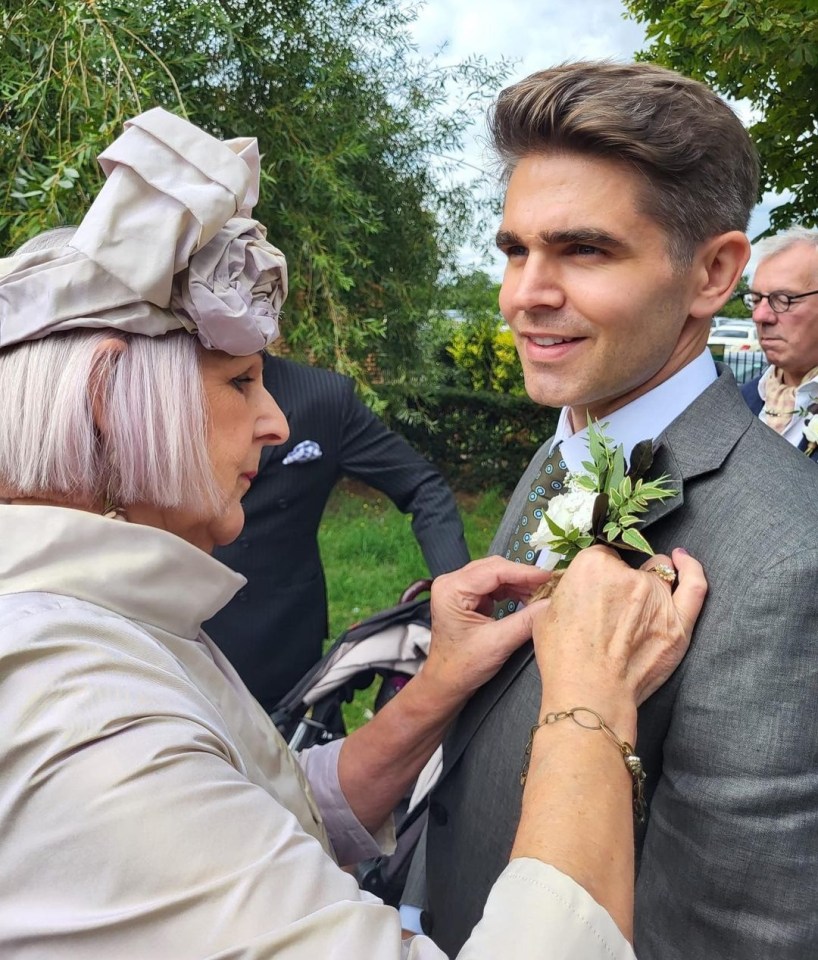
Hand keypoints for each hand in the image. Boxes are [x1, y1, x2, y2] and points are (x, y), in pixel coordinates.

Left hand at [421, 557, 551, 707]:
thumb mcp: (498, 643)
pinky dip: (513, 590)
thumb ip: (526, 621)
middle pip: (495, 569)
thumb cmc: (462, 666)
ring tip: (542, 593)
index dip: (524, 572)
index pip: (494, 570)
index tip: (549, 577)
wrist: (446, 682)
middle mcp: (452, 582)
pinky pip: (494, 585)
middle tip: (550, 585)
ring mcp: (459, 588)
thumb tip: (552, 604)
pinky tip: (528, 598)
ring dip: (520, 584)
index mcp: (451, 589)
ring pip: (497, 575)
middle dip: (524, 577)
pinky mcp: (468, 597)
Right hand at [533, 545, 705, 710]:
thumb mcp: (546, 613)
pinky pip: (694, 585)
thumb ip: (568, 592)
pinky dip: (691, 569)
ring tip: (635, 612)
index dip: (596, 575)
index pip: (601, 557)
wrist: (589, 694)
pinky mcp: (678, 621)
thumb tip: (576, 593)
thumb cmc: (563, 658)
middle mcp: (627, 574)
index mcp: (592, 564)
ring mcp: (656, 596)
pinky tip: (682, 560)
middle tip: (609, 611)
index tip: (594, 590)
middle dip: (619, 583)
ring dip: (647, 587)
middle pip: (628, 567)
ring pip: (656, 577)